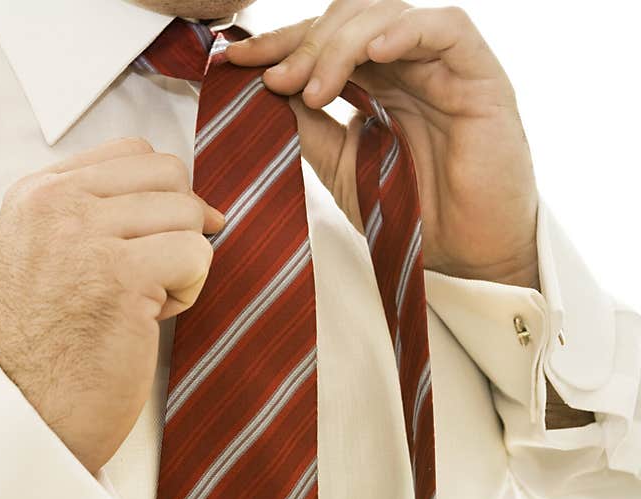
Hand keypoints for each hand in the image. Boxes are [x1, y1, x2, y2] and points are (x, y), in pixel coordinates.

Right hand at [0, 138, 223, 472]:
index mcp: (36, 193)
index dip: (159, 199)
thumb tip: (206, 206)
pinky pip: (196, 254)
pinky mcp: (121, 274)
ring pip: (188, 213)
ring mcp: (84, 234)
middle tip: (147, 278)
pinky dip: (188, 292)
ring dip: (180, 264)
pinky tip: (148, 321)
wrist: (26, 412)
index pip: (132, 154)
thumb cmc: (49, 344)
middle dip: (175, 228)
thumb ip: (105, 215)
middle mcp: (54, 203)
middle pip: (169, 176)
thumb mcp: (54, 258)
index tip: (146, 245)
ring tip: (141, 303)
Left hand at [228, 0, 539, 288]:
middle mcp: (406, 66)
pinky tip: (373, 54)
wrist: (463, 254)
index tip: (238, 61)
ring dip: (341, 44)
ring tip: (314, 88)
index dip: (281, 43)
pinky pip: (446, 28)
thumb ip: (307, 126)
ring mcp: (442, 68)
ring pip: (388, 15)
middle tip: (276, 79)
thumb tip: (267, 87)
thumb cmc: (409, 212)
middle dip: (305, 43)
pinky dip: (404, 32)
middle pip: (350, 18)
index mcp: (375, 83)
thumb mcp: (339, 166)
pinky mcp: (481, 77)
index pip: (324, 41)